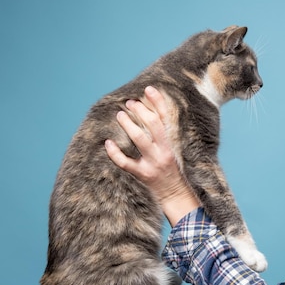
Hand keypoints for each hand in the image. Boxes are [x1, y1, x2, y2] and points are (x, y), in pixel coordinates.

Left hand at [105, 86, 199, 224]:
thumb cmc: (176, 171)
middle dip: (140, 111)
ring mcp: (153, 164)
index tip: (148, 89)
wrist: (177, 195)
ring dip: (128, 125)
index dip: (158, 102)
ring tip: (120, 115)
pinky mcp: (142, 175)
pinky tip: (108, 142)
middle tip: (130, 103)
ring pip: (139, 140)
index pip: (166, 118)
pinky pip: (125, 162)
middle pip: (152, 125)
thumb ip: (167, 135)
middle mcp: (164, 152)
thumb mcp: (176, 151)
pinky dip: (114, 152)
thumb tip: (153, 113)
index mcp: (174, 144)